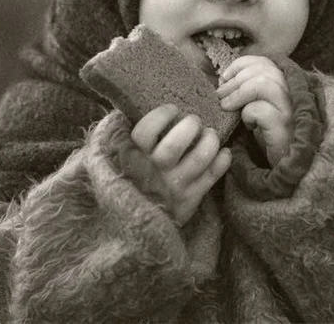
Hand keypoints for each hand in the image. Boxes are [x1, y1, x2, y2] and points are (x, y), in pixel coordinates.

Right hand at [126, 104, 230, 224]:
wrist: (131, 224)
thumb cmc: (124, 178)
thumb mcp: (111, 155)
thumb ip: (115, 132)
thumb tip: (123, 109)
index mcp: (133, 156)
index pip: (146, 131)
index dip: (162, 115)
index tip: (172, 109)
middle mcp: (154, 171)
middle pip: (175, 144)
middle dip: (190, 126)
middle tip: (194, 121)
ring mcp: (173, 186)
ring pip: (199, 158)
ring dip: (210, 141)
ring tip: (210, 134)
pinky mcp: (190, 200)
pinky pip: (212, 177)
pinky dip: (222, 161)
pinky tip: (223, 152)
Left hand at [216, 55, 293, 166]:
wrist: (283, 164)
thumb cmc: (267, 134)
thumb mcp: (258, 106)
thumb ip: (248, 90)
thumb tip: (223, 79)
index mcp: (286, 85)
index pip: (265, 62)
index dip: (242, 65)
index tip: (224, 77)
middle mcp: (293, 94)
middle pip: (264, 70)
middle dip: (236, 80)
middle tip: (220, 95)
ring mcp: (291, 110)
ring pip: (264, 84)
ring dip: (239, 93)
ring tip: (226, 106)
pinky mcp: (285, 127)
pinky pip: (262, 110)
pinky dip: (248, 114)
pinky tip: (248, 125)